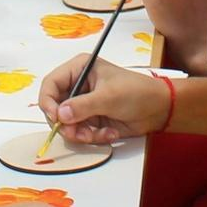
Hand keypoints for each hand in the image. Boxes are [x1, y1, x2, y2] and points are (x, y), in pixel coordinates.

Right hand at [39, 55, 171, 145]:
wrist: (159, 110)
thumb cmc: (136, 92)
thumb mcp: (109, 97)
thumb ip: (82, 106)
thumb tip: (60, 115)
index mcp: (79, 69)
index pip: (50, 84)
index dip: (48, 102)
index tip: (55, 118)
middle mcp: (77, 86)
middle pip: (55, 108)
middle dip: (66, 124)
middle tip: (79, 133)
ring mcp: (83, 104)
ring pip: (66, 125)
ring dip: (81, 133)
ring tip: (99, 134)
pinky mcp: (90, 120)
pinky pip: (80, 133)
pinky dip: (93, 137)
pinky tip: (110, 132)